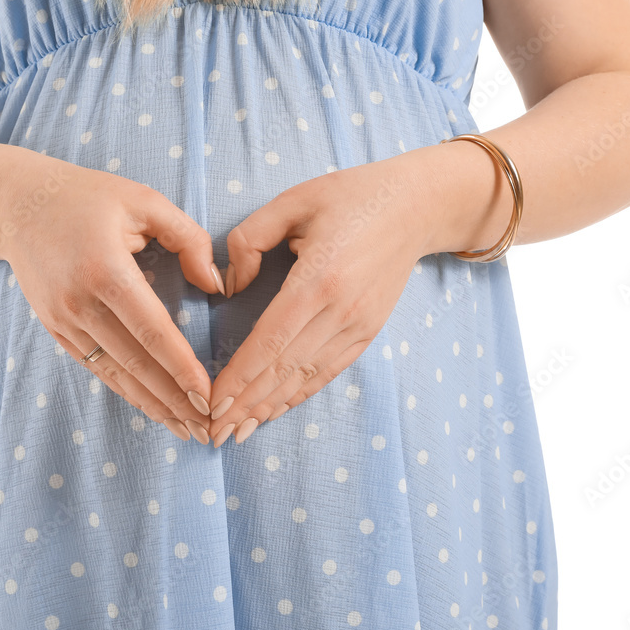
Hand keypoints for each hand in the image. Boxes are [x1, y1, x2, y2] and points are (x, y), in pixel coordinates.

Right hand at [0, 155, 224, 443]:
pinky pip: (96, 368)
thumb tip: (216, 285)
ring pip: (114, 374)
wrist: (18, 205)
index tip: (209, 394)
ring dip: (152, 405)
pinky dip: (126, 391)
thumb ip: (187, 237)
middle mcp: (79, 302)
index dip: (181, 367)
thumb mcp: (144, 201)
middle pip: (135, 363)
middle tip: (209, 428)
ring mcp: (63, 320)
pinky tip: (152, 407)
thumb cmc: (89, 198)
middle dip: (174, 399)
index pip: (152, 330)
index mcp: (105, 269)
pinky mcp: (56, 329)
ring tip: (186, 429)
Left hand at [206, 148, 444, 445]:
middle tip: (212, 432)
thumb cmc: (349, 196)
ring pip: (306, 377)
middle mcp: (341, 310)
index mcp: (319, 278)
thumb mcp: (292, 201)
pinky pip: (329, 371)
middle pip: (284, 369)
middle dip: (246, 404)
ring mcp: (359, 324)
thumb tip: (231, 287)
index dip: (240, 376)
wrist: (416, 206)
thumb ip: (249, 240)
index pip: (270, 341)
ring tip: (236, 432)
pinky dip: (300, 394)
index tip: (213, 400)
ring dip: (269, 408)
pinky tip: (275, 410)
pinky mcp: (369, 331)